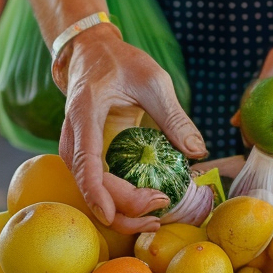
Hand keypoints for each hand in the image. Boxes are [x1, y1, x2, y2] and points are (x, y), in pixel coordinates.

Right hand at [57, 25, 206, 232]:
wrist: (92, 54)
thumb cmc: (122, 63)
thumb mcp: (154, 81)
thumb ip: (174, 116)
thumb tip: (198, 152)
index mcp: (85, 112)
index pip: (84, 157)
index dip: (95, 189)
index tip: (110, 213)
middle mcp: (74, 134)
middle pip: (88, 181)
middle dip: (121, 204)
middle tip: (159, 208)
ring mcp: (77, 147)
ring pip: (90, 188)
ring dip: (119, 209)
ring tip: (154, 219)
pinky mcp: (88, 155)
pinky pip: (98, 184)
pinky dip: (119, 200)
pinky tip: (145, 206)